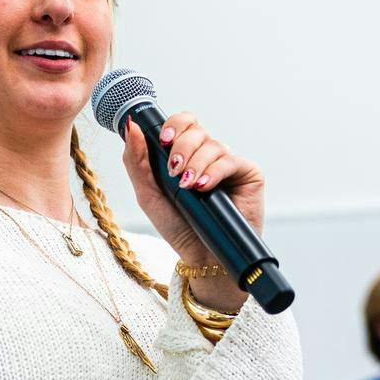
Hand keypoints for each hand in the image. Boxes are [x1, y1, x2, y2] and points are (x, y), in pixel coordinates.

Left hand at [119, 113, 264, 312]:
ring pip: (213, 145)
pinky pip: (230, 161)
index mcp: (187, 154)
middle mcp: (208, 155)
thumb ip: (136, 161)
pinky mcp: (248, 174)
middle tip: (175, 171)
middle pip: (197, 130)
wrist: (203, 255)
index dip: (174, 125)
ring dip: (196, 164)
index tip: (165, 141)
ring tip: (189, 188)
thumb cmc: (178, 226)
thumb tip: (131, 127)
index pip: (183, 123)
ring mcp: (229, 164)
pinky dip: (215, 172)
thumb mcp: (148, 194)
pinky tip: (204, 187)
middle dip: (182, 148)